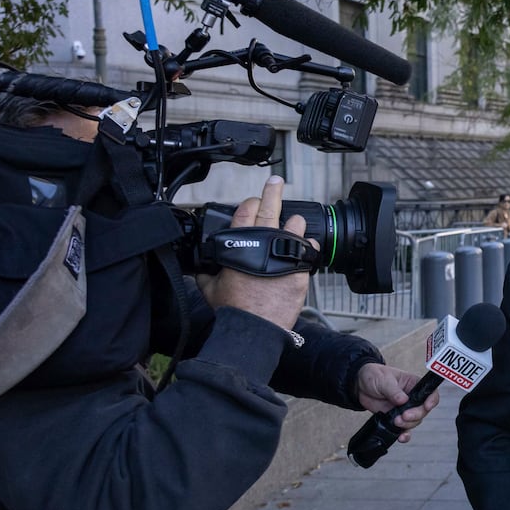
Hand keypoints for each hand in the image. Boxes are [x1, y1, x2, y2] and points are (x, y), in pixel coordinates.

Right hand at [200, 175, 312, 329]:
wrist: (254, 327)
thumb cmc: (233, 309)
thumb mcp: (211, 287)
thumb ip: (206, 273)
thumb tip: (200, 269)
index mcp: (241, 244)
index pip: (245, 210)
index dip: (249, 203)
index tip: (252, 202)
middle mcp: (265, 243)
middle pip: (269, 207)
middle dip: (272, 191)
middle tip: (275, 182)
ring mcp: (286, 254)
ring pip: (295, 224)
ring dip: (293, 221)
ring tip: (293, 221)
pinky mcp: (302, 268)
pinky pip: (309, 248)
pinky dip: (307, 245)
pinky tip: (306, 245)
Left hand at [354, 363, 438, 442]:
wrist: (360, 386)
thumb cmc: (374, 376)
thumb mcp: (384, 380)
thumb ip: (393, 391)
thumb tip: (403, 400)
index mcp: (414, 384)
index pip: (430, 393)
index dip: (432, 400)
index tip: (426, 406)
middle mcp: (413, 398)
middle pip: (423, 411)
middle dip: (415, 415)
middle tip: (403, 416)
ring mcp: (405, 409)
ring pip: (415, 422)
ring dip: (407, 424)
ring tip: (395, 421)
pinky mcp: (397, 418)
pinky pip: (404, 429)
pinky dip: (404, 434)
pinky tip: (401, 437)